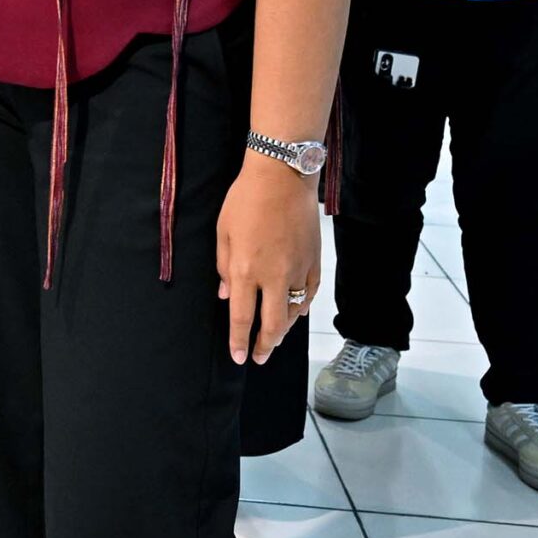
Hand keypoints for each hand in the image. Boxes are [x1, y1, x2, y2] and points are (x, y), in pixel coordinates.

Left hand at [217, 159, 321, 364]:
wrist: (282, 178)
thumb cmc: (245, 201)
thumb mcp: (223, 233)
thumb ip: (224, 268)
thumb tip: (226, 296)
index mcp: (245, 271)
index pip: (242, 317)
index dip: (239, 341)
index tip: (238, 358)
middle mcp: (274, 277)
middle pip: (273, 325)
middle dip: (265, 346)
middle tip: (259, 358)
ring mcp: (298, 271)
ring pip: (294, 312)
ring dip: (284, 329)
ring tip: (274, 338)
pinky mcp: (315, 263)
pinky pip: (309, 294)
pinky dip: (302, 308)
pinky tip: (296, 313)